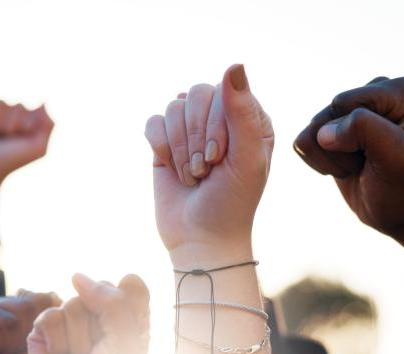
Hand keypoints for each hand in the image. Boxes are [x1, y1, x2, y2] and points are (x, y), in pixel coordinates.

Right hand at [0, 98, 54, 185]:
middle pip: (19, 106)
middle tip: (5, 141)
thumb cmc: (10, 161)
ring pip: (2, 103)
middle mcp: (14, 118)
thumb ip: (48, 126)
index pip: (36, 111)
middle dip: (13, 124)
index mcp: (30, 125)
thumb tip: (42, 103)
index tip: (22, 142)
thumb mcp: (38, 148)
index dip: (28, 126)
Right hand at [0, 290, 59, 353]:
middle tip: (25, 353)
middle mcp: (7, 302)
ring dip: (23, 336)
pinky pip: (8, 319)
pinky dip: (8, 339)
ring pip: (26, 306)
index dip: (58, 324)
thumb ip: (58, 325)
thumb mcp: (48, 352)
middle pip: (42, 298)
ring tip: (9, 352)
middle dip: (41, 330)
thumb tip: (64, 298)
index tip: (51, 351)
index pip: (54, 297)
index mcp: (25, 308)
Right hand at [28, 273, 149, 353]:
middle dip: (101, 326)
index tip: (125, 336)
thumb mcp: (127, 341)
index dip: (127, 305)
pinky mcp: (44, 329)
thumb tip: (76, 277)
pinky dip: (57, 340)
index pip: (132, 284)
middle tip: (100, 353)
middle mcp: (102, 314)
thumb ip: (113, 301)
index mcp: (130, 315)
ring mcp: (72, 319)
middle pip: (101, 289)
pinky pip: (51, 315)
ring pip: (75, 303)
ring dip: (79, 338)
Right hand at [144, 64, 272, 264]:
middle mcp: (221, 118)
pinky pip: (153, 122)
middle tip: (205, 168)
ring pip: (173, 107)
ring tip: (193, 175)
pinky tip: (173, 169)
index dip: (215, 124)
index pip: (225, 91)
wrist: (200, 238)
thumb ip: (242, 113)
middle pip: (196, 94)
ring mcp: (192, 129)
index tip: (219, 158)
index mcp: (250, 118)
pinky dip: (161, 148)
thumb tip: (234, 65)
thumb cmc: (232, 202)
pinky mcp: (165, 142)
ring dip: (180, 148)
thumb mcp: (247, 159)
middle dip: (196, 136)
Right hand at [293, 76, 403, 260]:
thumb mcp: (399, 162)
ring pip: (313, 128)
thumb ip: (368, 131)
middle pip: (331, 113)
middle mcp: (377, 89)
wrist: (395, 211)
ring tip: (359, 166)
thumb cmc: (403, 187)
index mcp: (402, 90)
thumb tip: (322, 132)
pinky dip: (319, 162)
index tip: (386, 157)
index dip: (358, 137)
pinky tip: (344, 167)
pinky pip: (302, 141)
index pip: (350, 104)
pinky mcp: (329, 125)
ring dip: (332, 158)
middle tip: (370, 163)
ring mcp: (352, 106)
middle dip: (343, 148)